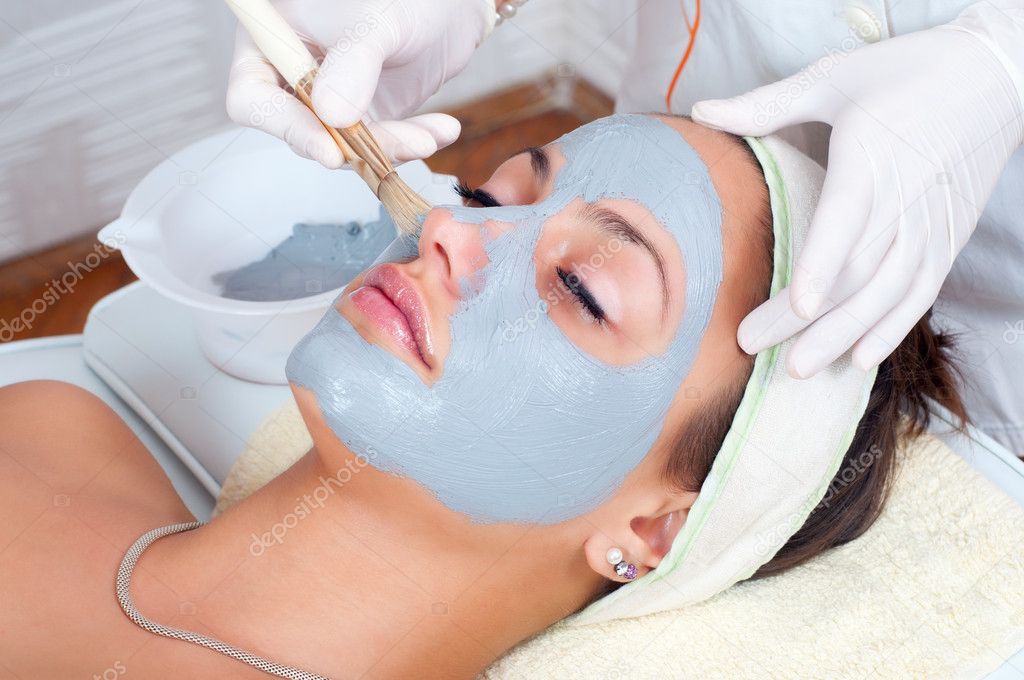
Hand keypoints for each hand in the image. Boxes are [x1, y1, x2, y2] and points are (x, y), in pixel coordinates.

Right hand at [226, 0, 495, 167]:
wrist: (450, 4)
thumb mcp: (378, 19)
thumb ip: (354, 62)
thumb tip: (332, 116)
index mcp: (273, 38)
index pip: (252, 96)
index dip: (287, 127)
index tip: (329, 150)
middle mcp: (293, 75)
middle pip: (302, 130)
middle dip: (354, 145)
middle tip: (405, 142)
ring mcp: (328, 100)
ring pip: (345, 146)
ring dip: (391, 148)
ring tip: (432, 136)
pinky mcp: (364, 117)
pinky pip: (379, 144)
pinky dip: (413, 141)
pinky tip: (443, 129)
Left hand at [692, 3, 1023, 377]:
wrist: (996, 76)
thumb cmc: (907, 73)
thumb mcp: (833, 77)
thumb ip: (766, 103)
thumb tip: (701, 113)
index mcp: (872, 157)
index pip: (848, 219)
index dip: (823, 265)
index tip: (797, 306)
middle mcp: (906, 198)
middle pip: (857, 271)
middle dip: (806, 317)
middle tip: (752, 344)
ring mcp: (932, 224)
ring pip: (888, 293)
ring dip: (845, 334)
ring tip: (800, 368)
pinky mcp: (948, 239)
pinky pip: (921, 294)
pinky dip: (893, 328)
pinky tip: (860, 358)